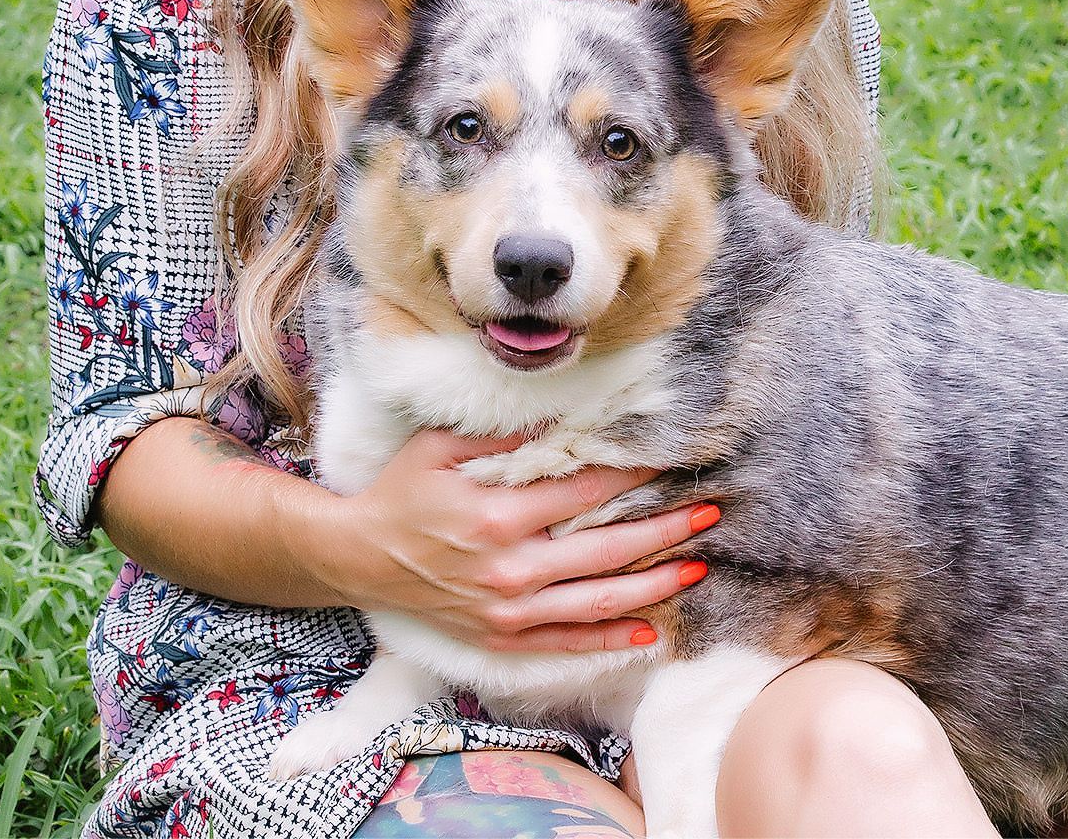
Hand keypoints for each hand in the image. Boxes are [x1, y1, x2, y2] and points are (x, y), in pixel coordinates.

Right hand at [325, 427, 717, 653]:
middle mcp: (509, 567)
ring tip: (696, 567)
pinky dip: (609, 640)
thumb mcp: (439, 447)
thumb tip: (561, 424)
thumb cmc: (402, 492)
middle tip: (708, 512)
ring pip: (597, 601)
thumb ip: (501, 440)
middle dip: (662, 529)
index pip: (581, 490)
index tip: (668, 460)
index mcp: (496, 514)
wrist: (360, 556)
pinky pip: (565, 643)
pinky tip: (650, 632)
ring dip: (653, 585)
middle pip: (604, 549)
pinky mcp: (500, 637)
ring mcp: (507, 609)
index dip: (630, 475)